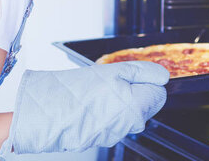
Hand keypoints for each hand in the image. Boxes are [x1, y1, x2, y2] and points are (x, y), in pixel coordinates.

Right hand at [0, 61, 168, 154]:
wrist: (46, 114)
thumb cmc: (76, 92)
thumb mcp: (114, 71)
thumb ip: (143, 72)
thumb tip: (163, 76)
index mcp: (138, 107)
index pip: (160, 94)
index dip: (149, 81)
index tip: (134, 75)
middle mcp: (131, 125)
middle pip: (146, 104)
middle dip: (135, 91)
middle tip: (113, 81)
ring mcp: (117, 133)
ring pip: (130, 113)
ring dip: (121, 101)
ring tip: (99, 91)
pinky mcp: (104, 138)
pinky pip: (115, 121)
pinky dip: (108, 111)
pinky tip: (92, 103)